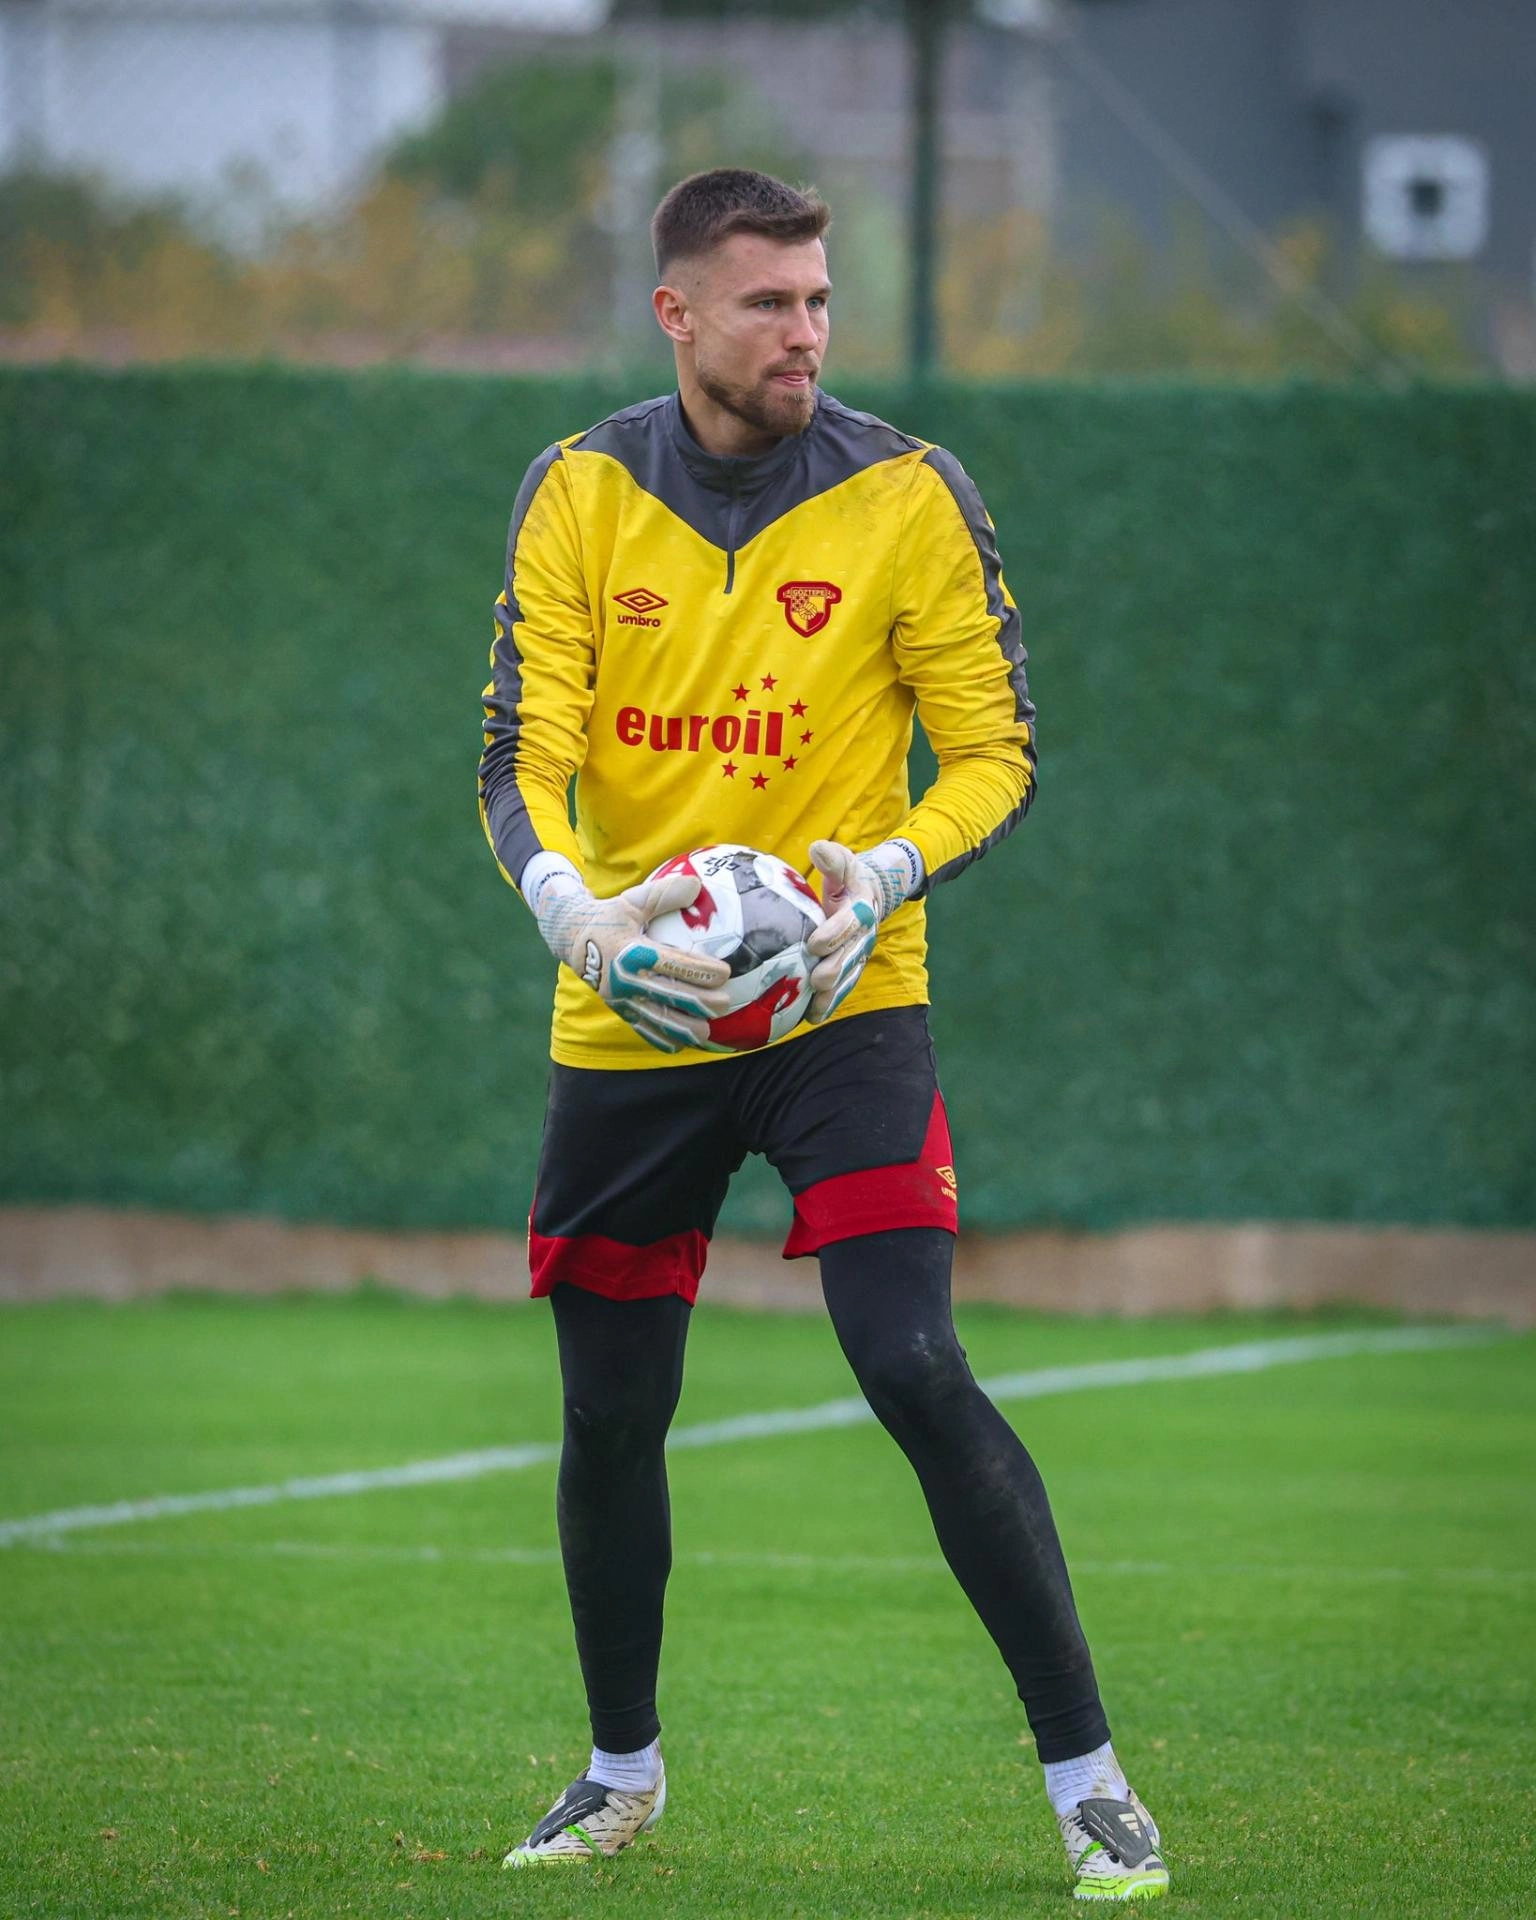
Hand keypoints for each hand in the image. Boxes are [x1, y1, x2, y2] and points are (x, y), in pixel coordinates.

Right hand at [531, 869, 729, 1053]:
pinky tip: (680, 1045)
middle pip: (671, 995)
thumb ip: (664, 893)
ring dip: (685, 1028)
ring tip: (707, 1032)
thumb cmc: (608, 916)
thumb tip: (696, 885)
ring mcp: (621, 998)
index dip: (702, 971)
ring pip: (657, 1019)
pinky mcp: (618, 1009)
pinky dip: (661, 1039)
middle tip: (725, 1003)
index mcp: (631, 952)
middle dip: (701, 1002)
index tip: (725, 973)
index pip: (674, 964)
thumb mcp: (632, 900)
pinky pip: (641, 1029)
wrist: (569, 937)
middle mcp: (626, 979)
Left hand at [803, 838, 922, 1023]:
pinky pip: (843, 987)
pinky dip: (829, 1004)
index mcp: (861, 907)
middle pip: (850, 955)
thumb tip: (817, 848)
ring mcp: (859, 953)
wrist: (872, 894)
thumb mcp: (844, 863)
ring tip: (814, 1006)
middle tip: (815, 980)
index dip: (833, 933)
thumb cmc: (849, 878)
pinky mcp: (852, 967)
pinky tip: (810, 1017)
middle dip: (834, 969)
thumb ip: (833, 858)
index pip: (849, 922)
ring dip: (832, 994)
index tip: (814, 944)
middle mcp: (864, 934)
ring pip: (848, 976)